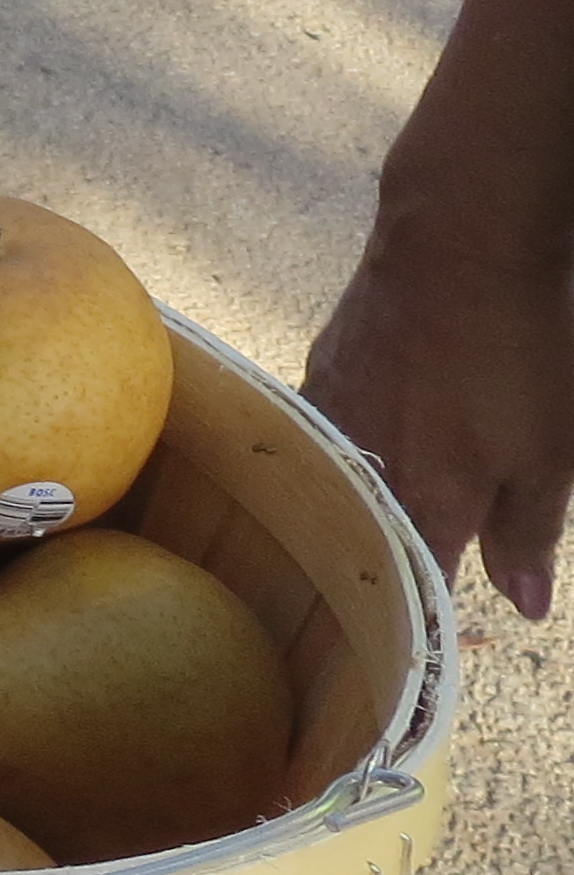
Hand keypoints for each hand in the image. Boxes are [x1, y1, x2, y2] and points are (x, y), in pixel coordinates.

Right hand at [303, 217, 573, 615]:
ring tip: (391, 495)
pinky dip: (353, 438)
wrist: (459, 243)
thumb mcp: (551, 455)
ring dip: (366, 494)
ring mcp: (334, 414)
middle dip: (387, 556)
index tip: (438, 631)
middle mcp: (365, 471)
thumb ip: (530, 534)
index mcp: (426, 503)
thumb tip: (524, 606)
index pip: (418, 584)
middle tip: (410, 568)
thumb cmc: (519, 353)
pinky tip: (376, 425)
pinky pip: (331, 424)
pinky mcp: (323, 365)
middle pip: (368, 535)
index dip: (430, 613)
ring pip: (344, 478)